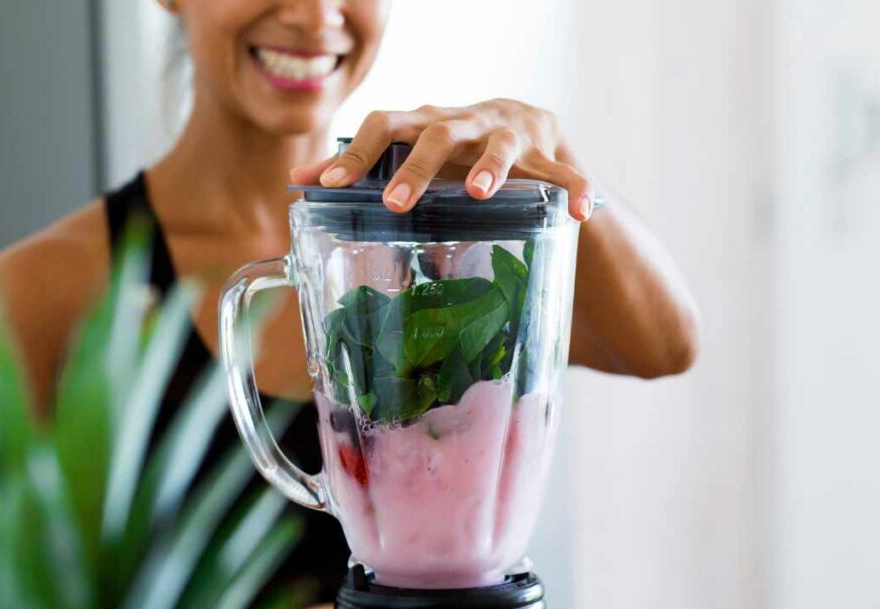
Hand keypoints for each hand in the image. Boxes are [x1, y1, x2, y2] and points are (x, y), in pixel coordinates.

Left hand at [291, 99, 593, 220]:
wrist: (523, 125)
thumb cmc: (450, 148)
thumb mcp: (408, 151)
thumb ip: (359, 168)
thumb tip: (297, 183)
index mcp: (424, 123)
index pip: (383, 126)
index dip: (356, 154)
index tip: (330, 185)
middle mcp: (463, 123)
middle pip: (436, 134)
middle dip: (416, 168)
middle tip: (398, 204)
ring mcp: (508, 134)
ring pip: (500, 145)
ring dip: (490, 167)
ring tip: (479, 193)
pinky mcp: (548, 152)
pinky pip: (565, 172)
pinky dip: (575, 189)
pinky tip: (582, 213)